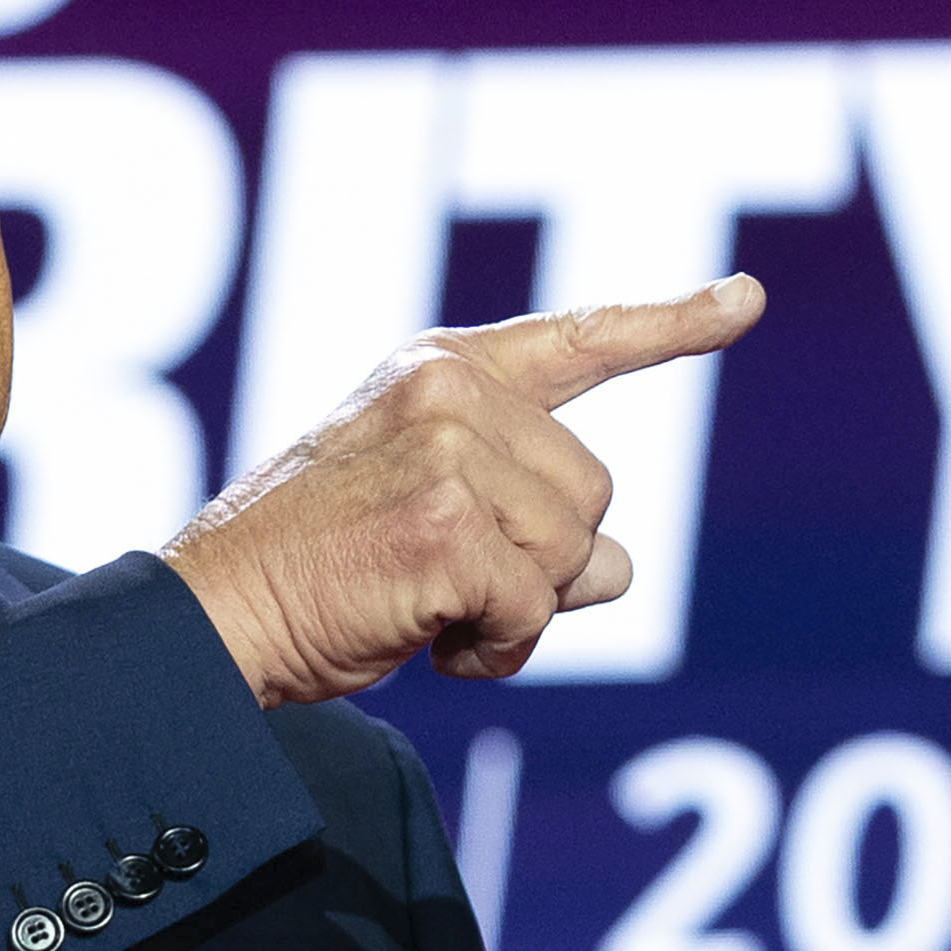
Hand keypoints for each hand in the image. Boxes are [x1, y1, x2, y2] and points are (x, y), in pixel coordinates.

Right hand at [159, 277, 764, 701]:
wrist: (205, 619)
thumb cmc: (301, 574)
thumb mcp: (418, 515)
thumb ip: (520, 513)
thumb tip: (622, 568)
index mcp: (436, 371)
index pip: (575, 340)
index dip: (668, 324)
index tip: (745, 301)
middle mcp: (448, 393)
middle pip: (590, 493)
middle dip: (539, 564)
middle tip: (443, 590)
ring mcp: (450, 455)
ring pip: (574, 554)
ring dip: (517, 613)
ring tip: (427, 614)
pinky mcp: (450, 529)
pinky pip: (536, 609)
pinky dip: (496, 649)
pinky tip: (430, 645)